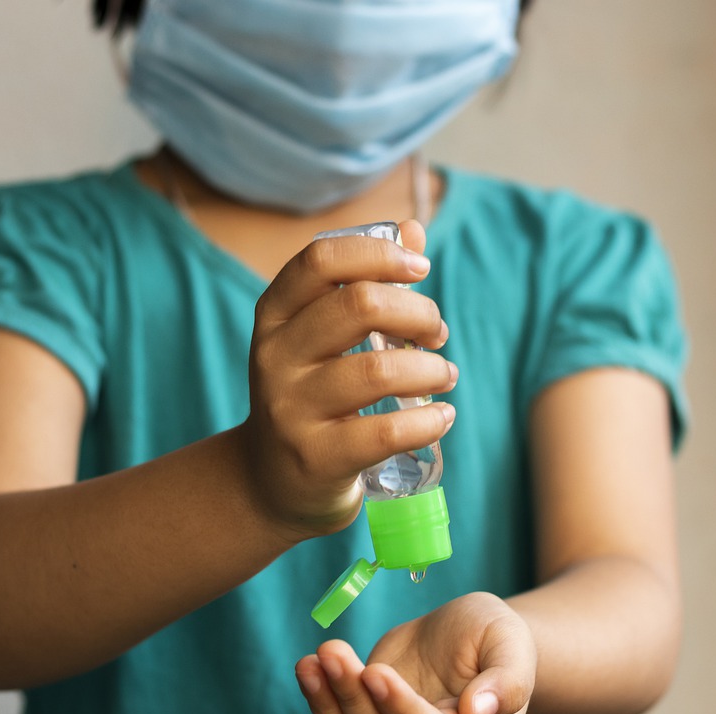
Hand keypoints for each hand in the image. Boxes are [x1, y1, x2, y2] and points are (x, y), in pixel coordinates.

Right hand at [239, 220, 456, 541]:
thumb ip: (365, 283)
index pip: (322, 260)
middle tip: (436, 334)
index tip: (421, 269)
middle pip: (360, 306)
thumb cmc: (312, 396)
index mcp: (275, 315)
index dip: (380, 254)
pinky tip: (442, 416)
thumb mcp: (322, 338)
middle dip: (418, 313)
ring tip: (444, 376)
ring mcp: (291, 409)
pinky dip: (428, 420)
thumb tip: (413, 229)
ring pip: (379, 371)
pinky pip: (387, 432)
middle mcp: (275, 357)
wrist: (271, 482)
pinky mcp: (316, 457)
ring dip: (431, 369)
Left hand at [295, 592, 536, 713]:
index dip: (403, 712)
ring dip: (330, 705)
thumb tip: (477, 713)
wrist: (467, 637)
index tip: (374, 672)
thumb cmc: (494, 637)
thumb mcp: (509, 641)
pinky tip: (309, 669)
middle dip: (356, 700)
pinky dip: (321, 705)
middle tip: (332, 652)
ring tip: (313, 660)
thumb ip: (507, 679)